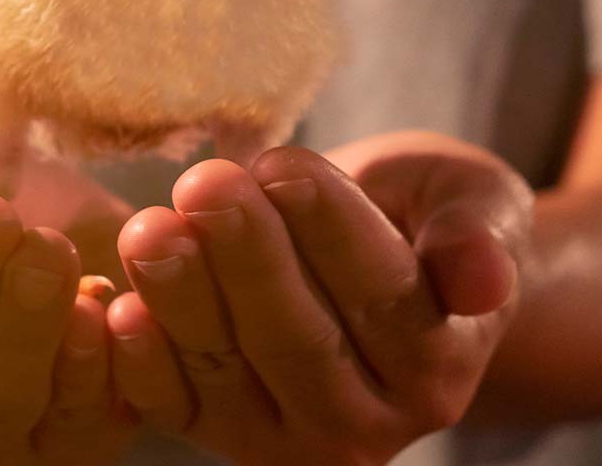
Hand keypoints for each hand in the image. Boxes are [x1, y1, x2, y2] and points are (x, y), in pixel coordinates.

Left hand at [105, 133, 532, 465]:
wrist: (381, 265)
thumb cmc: (425, 219)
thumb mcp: (472, 202)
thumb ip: (475, 236)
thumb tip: (487, 280)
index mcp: (438, 366)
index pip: (379, 295)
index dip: (328, 228)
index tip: (282, 163)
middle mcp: (369, 425)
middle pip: (299, 340)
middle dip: (245, 258)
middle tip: (203, 184)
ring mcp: (288, 439)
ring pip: (228, 370)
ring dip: (182, 299)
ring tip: (152, 228)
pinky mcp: (217, 435)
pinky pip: (174, 405)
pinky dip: (141, 360)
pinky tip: (114, 306)